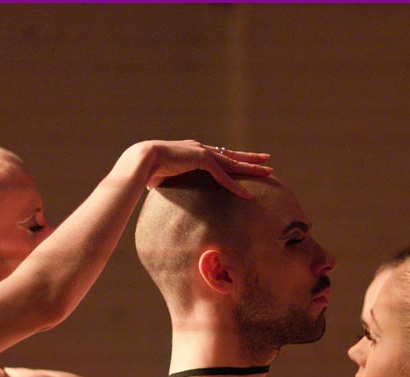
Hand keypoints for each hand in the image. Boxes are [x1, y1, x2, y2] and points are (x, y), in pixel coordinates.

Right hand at [135, 141, 271, 197]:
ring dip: (251, 168)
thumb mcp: (162, 176)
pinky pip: (223, 176)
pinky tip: (248, 195)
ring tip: (268, 172)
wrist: (141, 160)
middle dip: (250, 158)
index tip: (244, 161)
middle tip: (267, 160)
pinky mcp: (201, 159)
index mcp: (192, 151)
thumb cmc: (146, 170)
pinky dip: (235, 186)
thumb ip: (168, 181)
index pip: (218, 155)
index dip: (232, 158)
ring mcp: (202, 152)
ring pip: (233, 163)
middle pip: (231, 155)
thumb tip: (158, 191)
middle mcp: (200, 149)